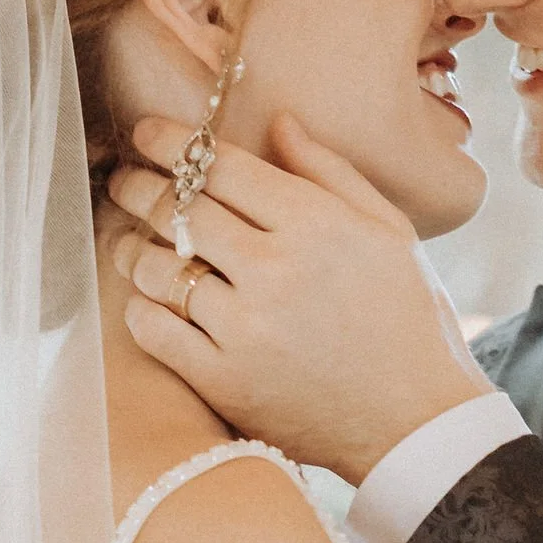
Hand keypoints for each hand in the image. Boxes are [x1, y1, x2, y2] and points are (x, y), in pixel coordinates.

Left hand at [109, 112, 484, 478]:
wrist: (417, 421)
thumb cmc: (408, 321)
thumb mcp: (389, 232)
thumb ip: (330, 172)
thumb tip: (278, 121)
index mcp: (316, 223)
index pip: (219, 166)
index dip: (169, 142)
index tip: (145, 134)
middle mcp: (274, 269)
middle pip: (177, 210)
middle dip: (137, 187)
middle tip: (124, 182)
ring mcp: (245, 328)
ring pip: (155, 269)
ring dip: (132, 249)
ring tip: (129, 243)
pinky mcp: (225, 381)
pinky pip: (154, 331)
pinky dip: (141, 310)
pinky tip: (148, 301)